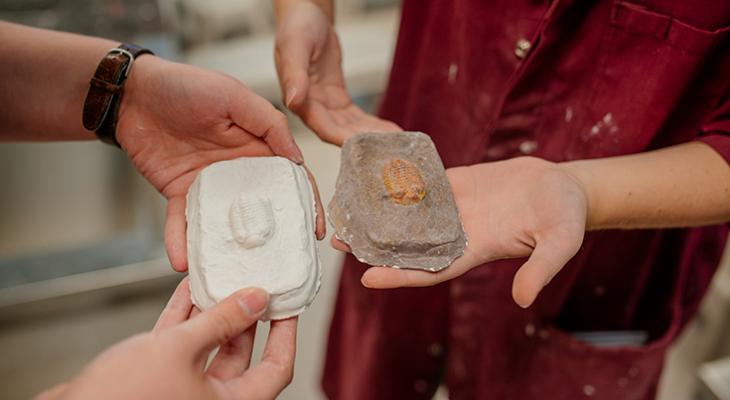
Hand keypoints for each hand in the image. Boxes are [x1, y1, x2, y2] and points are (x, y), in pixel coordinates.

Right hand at [36, 278, 296, 399]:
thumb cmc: (123, 396)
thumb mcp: (180, 350)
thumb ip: (221, 322)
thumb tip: (257, 299)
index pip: (277, 369)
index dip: (286, 335)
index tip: (288, 304)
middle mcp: (210, 399)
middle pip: (241, 353)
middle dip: (245, 316)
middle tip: (253, 281)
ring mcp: (182, 388)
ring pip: (207, 345)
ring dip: (212, 311)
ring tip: (222, 277)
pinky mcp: (155, 378)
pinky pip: (179, 344)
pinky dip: (183, 317)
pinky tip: (187, 289)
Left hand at [117, 56, 325, 270]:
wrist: (133, 93)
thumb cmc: (186, 85)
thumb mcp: (235, 96)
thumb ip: (270, 125)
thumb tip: (297, 160)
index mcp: (258, 148)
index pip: (291, 179)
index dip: (307, 204)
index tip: (317, 231)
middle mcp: (237, 171)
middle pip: (263, 209)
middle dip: (275, 237)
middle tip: (282, 264)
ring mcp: (209, 186)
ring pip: (224, 225)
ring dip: (228, 249)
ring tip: (234, 275)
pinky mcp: (179, 194)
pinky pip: (183, 223)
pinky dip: (180, 243)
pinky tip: (182, 262)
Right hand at [275, 1, 400, 145]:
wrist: (306, 15)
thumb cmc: (297, 27)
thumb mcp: (295, 46)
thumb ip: (294, 75)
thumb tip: (292, 101)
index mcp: (298, 99)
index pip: (321, 126)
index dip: (341, 139)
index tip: (362, 147)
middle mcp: (311, 108)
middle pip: (339, 132)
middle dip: (363, 142)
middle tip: (387, 149)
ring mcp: (325, 105)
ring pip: (350, 127)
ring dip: (371, 135)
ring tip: (395, 142)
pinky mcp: (337, 100)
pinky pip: (356, 117)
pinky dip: (371, 124)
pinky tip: (389, 131)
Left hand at [335, 157, 587, 307]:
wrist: (565, 188)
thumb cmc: (565, 219)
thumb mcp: (559, 246)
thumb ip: (539, 269)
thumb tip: (523, 299)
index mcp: (475, 249)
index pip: (430, 270)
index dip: (399, 276)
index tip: (367, 278)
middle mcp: (458, 230)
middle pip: (409, 242)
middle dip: (375, 244)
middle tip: (338, 240)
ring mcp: (455, 206)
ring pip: (410, 211)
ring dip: (379, 211)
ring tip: (345, 205)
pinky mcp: (457, 182)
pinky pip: (424, 182)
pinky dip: (401, 179)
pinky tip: (375, 173)